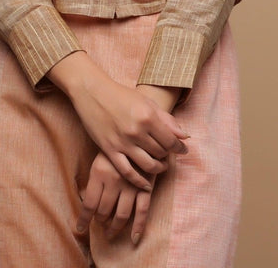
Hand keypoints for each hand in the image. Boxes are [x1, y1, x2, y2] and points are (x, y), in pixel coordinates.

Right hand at [47, 53, 187, 190]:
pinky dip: (139, 181)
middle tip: (167, 153)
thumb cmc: (121, 95)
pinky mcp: (109, 150)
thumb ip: (166, 119)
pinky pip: (128, 172)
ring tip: (160, 165)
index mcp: (148, 116)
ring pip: (148, 165)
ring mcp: (123, 142)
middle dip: (167, 155)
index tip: (182, 149)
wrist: (92, 92)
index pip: (171, 141)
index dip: (179, 147)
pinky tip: (146, 184)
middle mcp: (137, 131)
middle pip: (160, 153)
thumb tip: (185, 136)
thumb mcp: (146, 102)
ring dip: (158, 168)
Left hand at [77, 152, 156, 244]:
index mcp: (99, 173)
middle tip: (100, 223)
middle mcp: (114, 181)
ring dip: (114, 227)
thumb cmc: (115, 147)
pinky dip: (138, 227)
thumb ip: (94, 180)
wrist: (139, 133)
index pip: (89, 204)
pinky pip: (142, 211)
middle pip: (104, 211)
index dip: (84, 219)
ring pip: (121, 215)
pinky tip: (134, 239)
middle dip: (100, 221)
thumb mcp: (100, 159)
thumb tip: (87, 203)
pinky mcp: (146, 187)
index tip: (80, 228)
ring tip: (110, 232)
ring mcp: (131, 185)